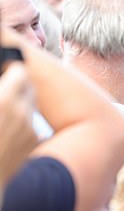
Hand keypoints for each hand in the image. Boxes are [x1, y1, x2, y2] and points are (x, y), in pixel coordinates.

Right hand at [0, 62, 37, 187]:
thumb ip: (0, 92)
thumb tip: (5, 81)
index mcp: (5, 101)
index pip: (20, 72)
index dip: (12, 69)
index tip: (6, 68)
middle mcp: (23, 113)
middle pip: (29, 87)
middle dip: (17, 83)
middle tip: (5, 84)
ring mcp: (30, 129)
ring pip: (30, 105)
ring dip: (19, 101)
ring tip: (3, 107)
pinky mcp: (32, 142)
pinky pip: (30, 123)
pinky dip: (20, 119)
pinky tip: (5, 127)